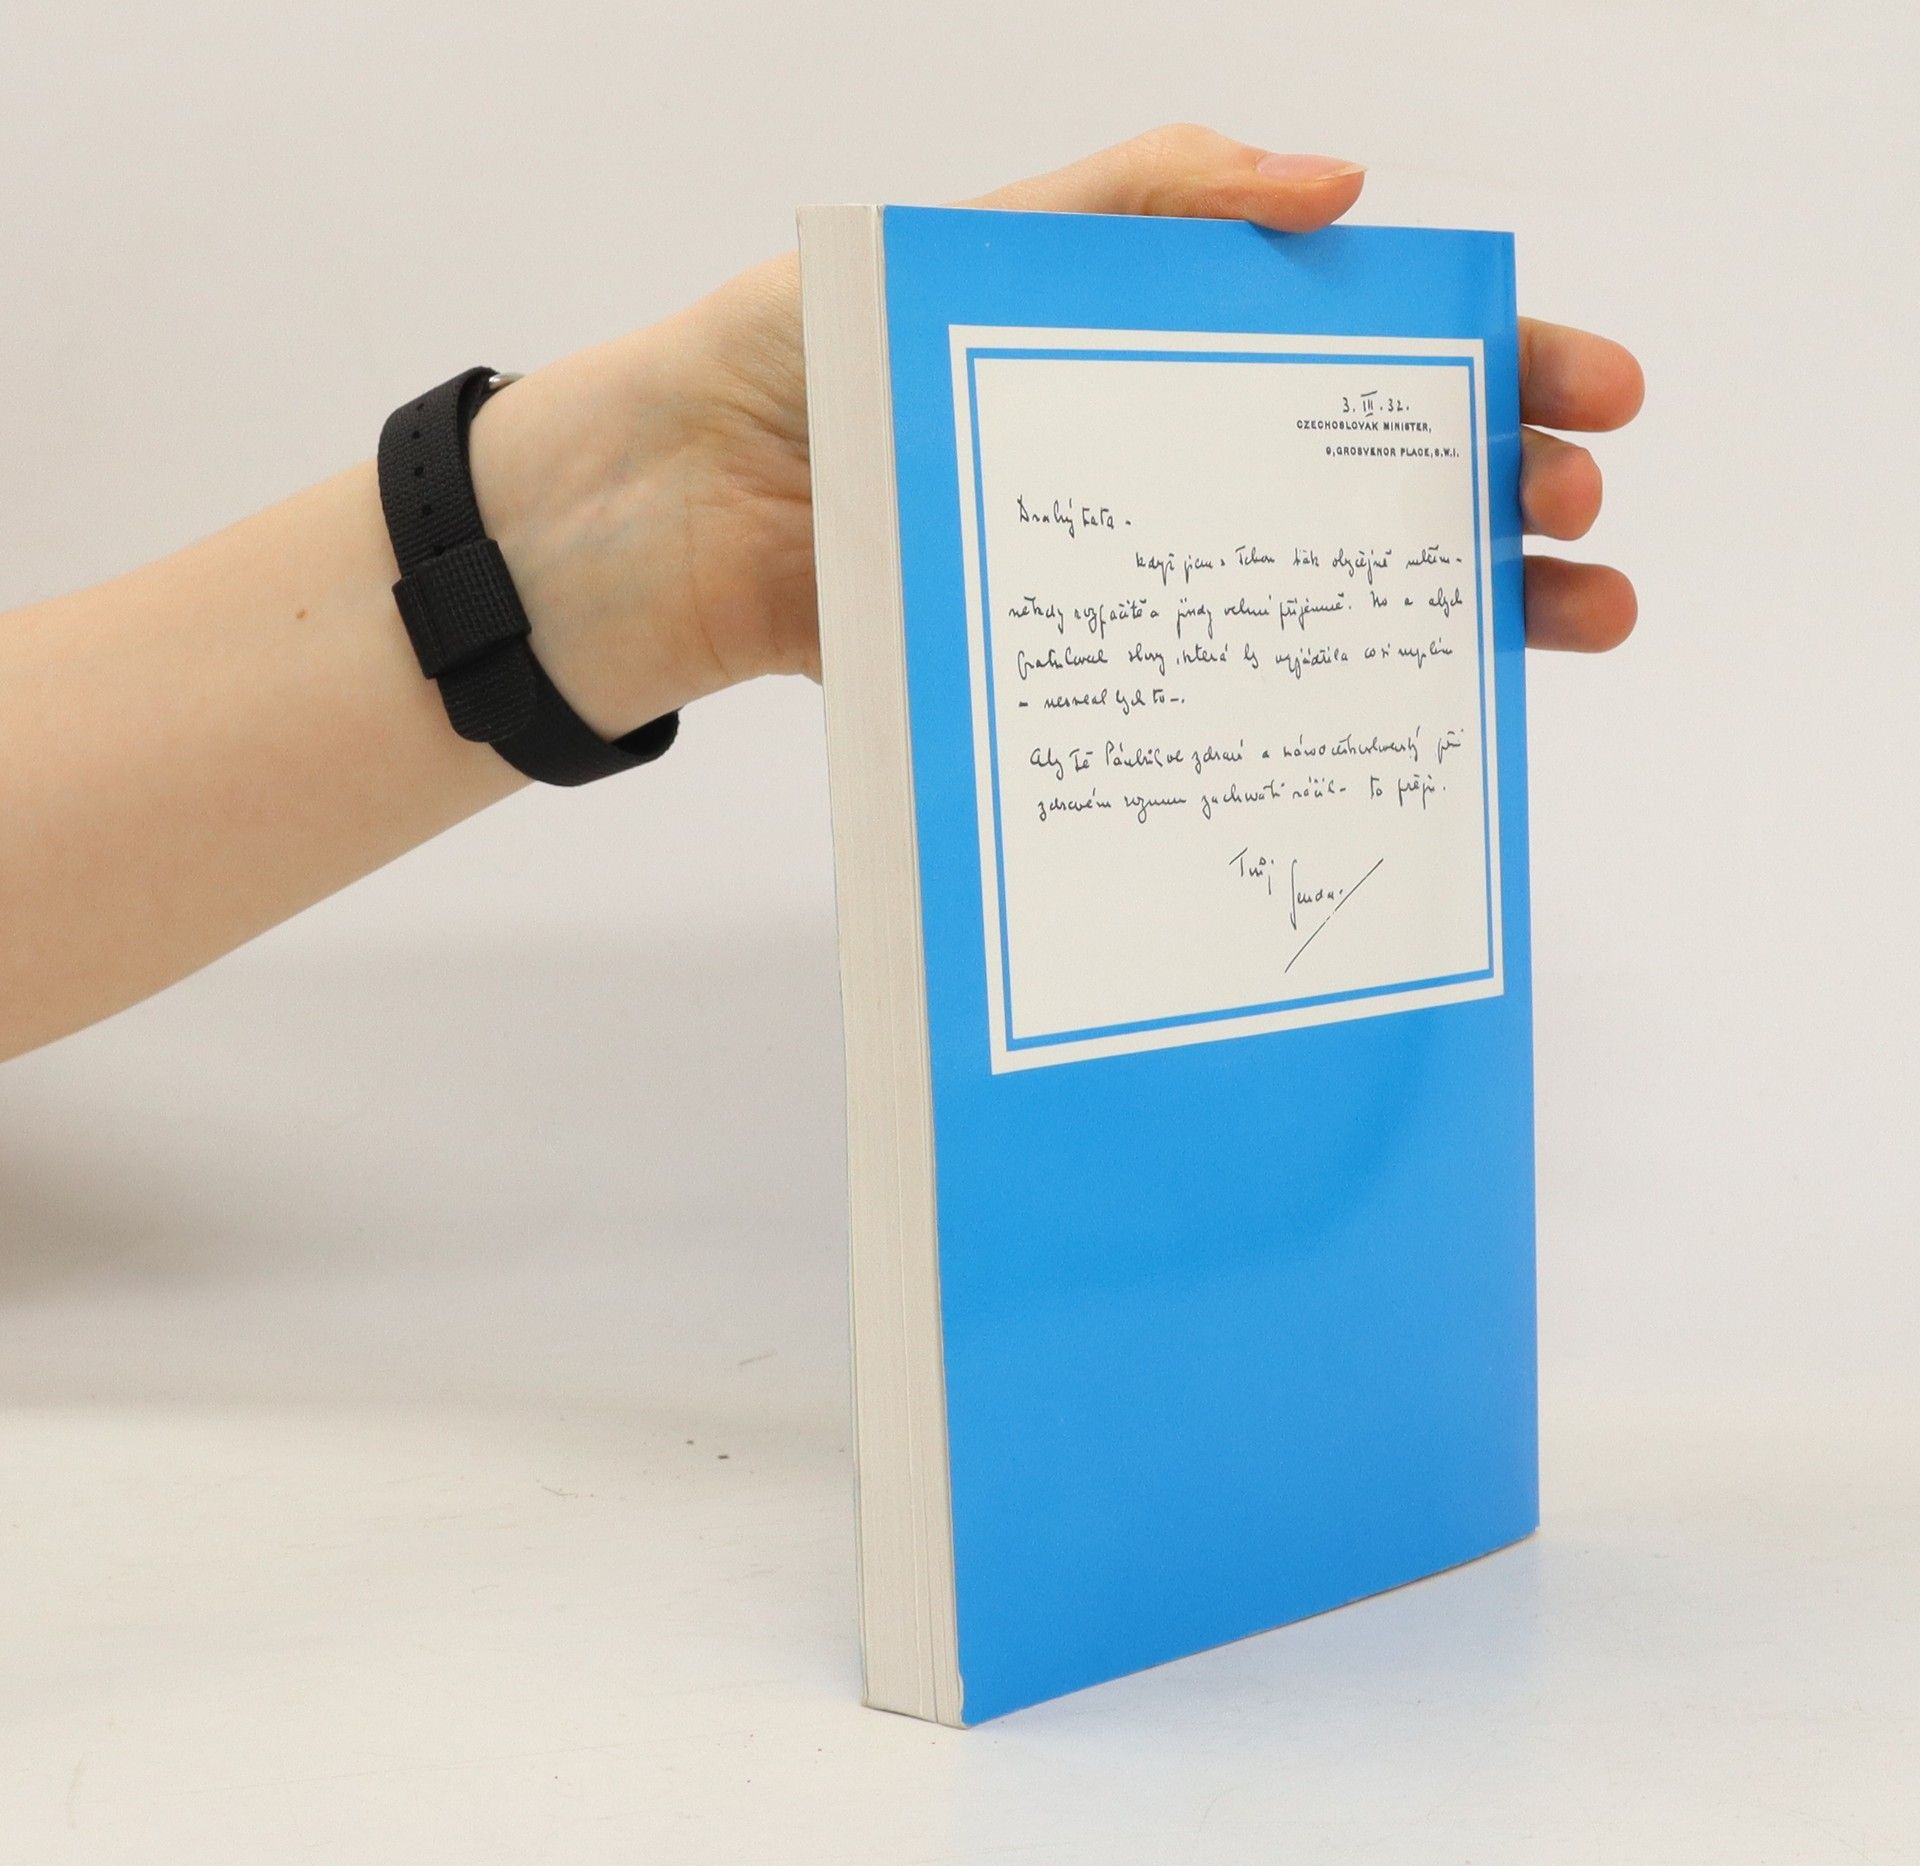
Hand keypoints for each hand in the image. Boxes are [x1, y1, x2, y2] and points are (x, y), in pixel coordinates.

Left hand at [478, 125, 1642, 737]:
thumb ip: (1148, 200)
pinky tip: (1395, 725)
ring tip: (1561, 621)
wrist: (666, 518)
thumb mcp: (977, 245)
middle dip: (1497, 496)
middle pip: (1366, 483)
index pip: (1360, 354)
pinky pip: (1201, 698)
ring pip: (1313, 601)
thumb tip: (1344, 188)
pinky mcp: (1068, 682)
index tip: (1586, 392)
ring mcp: (1124, 586)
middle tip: (1577, 520)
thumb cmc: (798, 359)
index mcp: (1156, 357)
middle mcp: (1160, 473)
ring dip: (1450, 612)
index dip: (1486, 365)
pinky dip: (1298, 712)